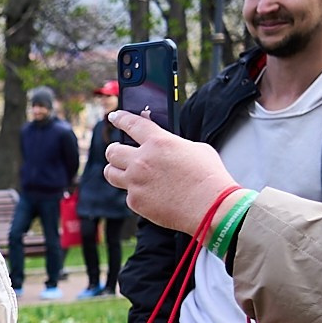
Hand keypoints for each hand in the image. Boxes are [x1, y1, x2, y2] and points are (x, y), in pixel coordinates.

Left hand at [103, 111, 240, 233]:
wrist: (210, 206)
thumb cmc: (208, 176)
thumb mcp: (194, 148)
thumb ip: (172, 145)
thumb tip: (163, 148)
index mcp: (158, 142)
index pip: (132, 124)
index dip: (120, 118)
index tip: (114, 117)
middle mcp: (142, 160)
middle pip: (112, 151)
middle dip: (114, 149)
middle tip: (118, 151)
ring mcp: (135, 182)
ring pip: (110, 173)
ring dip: (116, 169)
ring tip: (124, 171)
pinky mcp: (135, 201)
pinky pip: (128, 194)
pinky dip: (137, 192)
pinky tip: (151, 193)